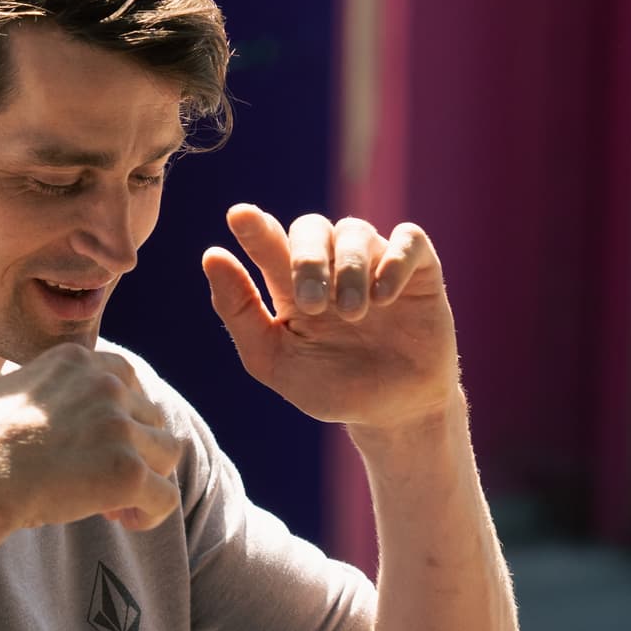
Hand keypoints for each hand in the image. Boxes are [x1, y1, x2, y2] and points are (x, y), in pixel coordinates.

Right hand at [0, 342, 183, 536]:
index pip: (128, 383)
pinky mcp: (126, 471)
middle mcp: (104, 385)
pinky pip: (165, 496)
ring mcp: (118, 427)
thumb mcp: (3, 390)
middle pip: (151, 418)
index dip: (119, 418)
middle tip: (98, 481)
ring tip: (114, 505)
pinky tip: (123, 520)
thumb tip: (38, 388)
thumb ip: (40, 384)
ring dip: (146, 479)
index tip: (94, 447)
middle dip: (133, 450)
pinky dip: (151, 513)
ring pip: (166, 454)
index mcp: (77, 361)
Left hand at [201, 205, 461, 436]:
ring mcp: (375, 264)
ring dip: (349, 268)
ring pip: (355, 230)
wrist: (393, 414)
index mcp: (292, 284)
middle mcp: (331, 266)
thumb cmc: (330, 388)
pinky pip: (408, 239)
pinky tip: (385, 297)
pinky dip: (394, 260)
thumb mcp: (274, 361)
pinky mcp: (418, 271)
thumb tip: (212, 255)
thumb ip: (239, 313)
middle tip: (314, 306)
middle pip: (311, 227)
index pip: (269, 240)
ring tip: (353, 313)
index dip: (254, 226)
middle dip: (308, 260)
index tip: (239, 216)